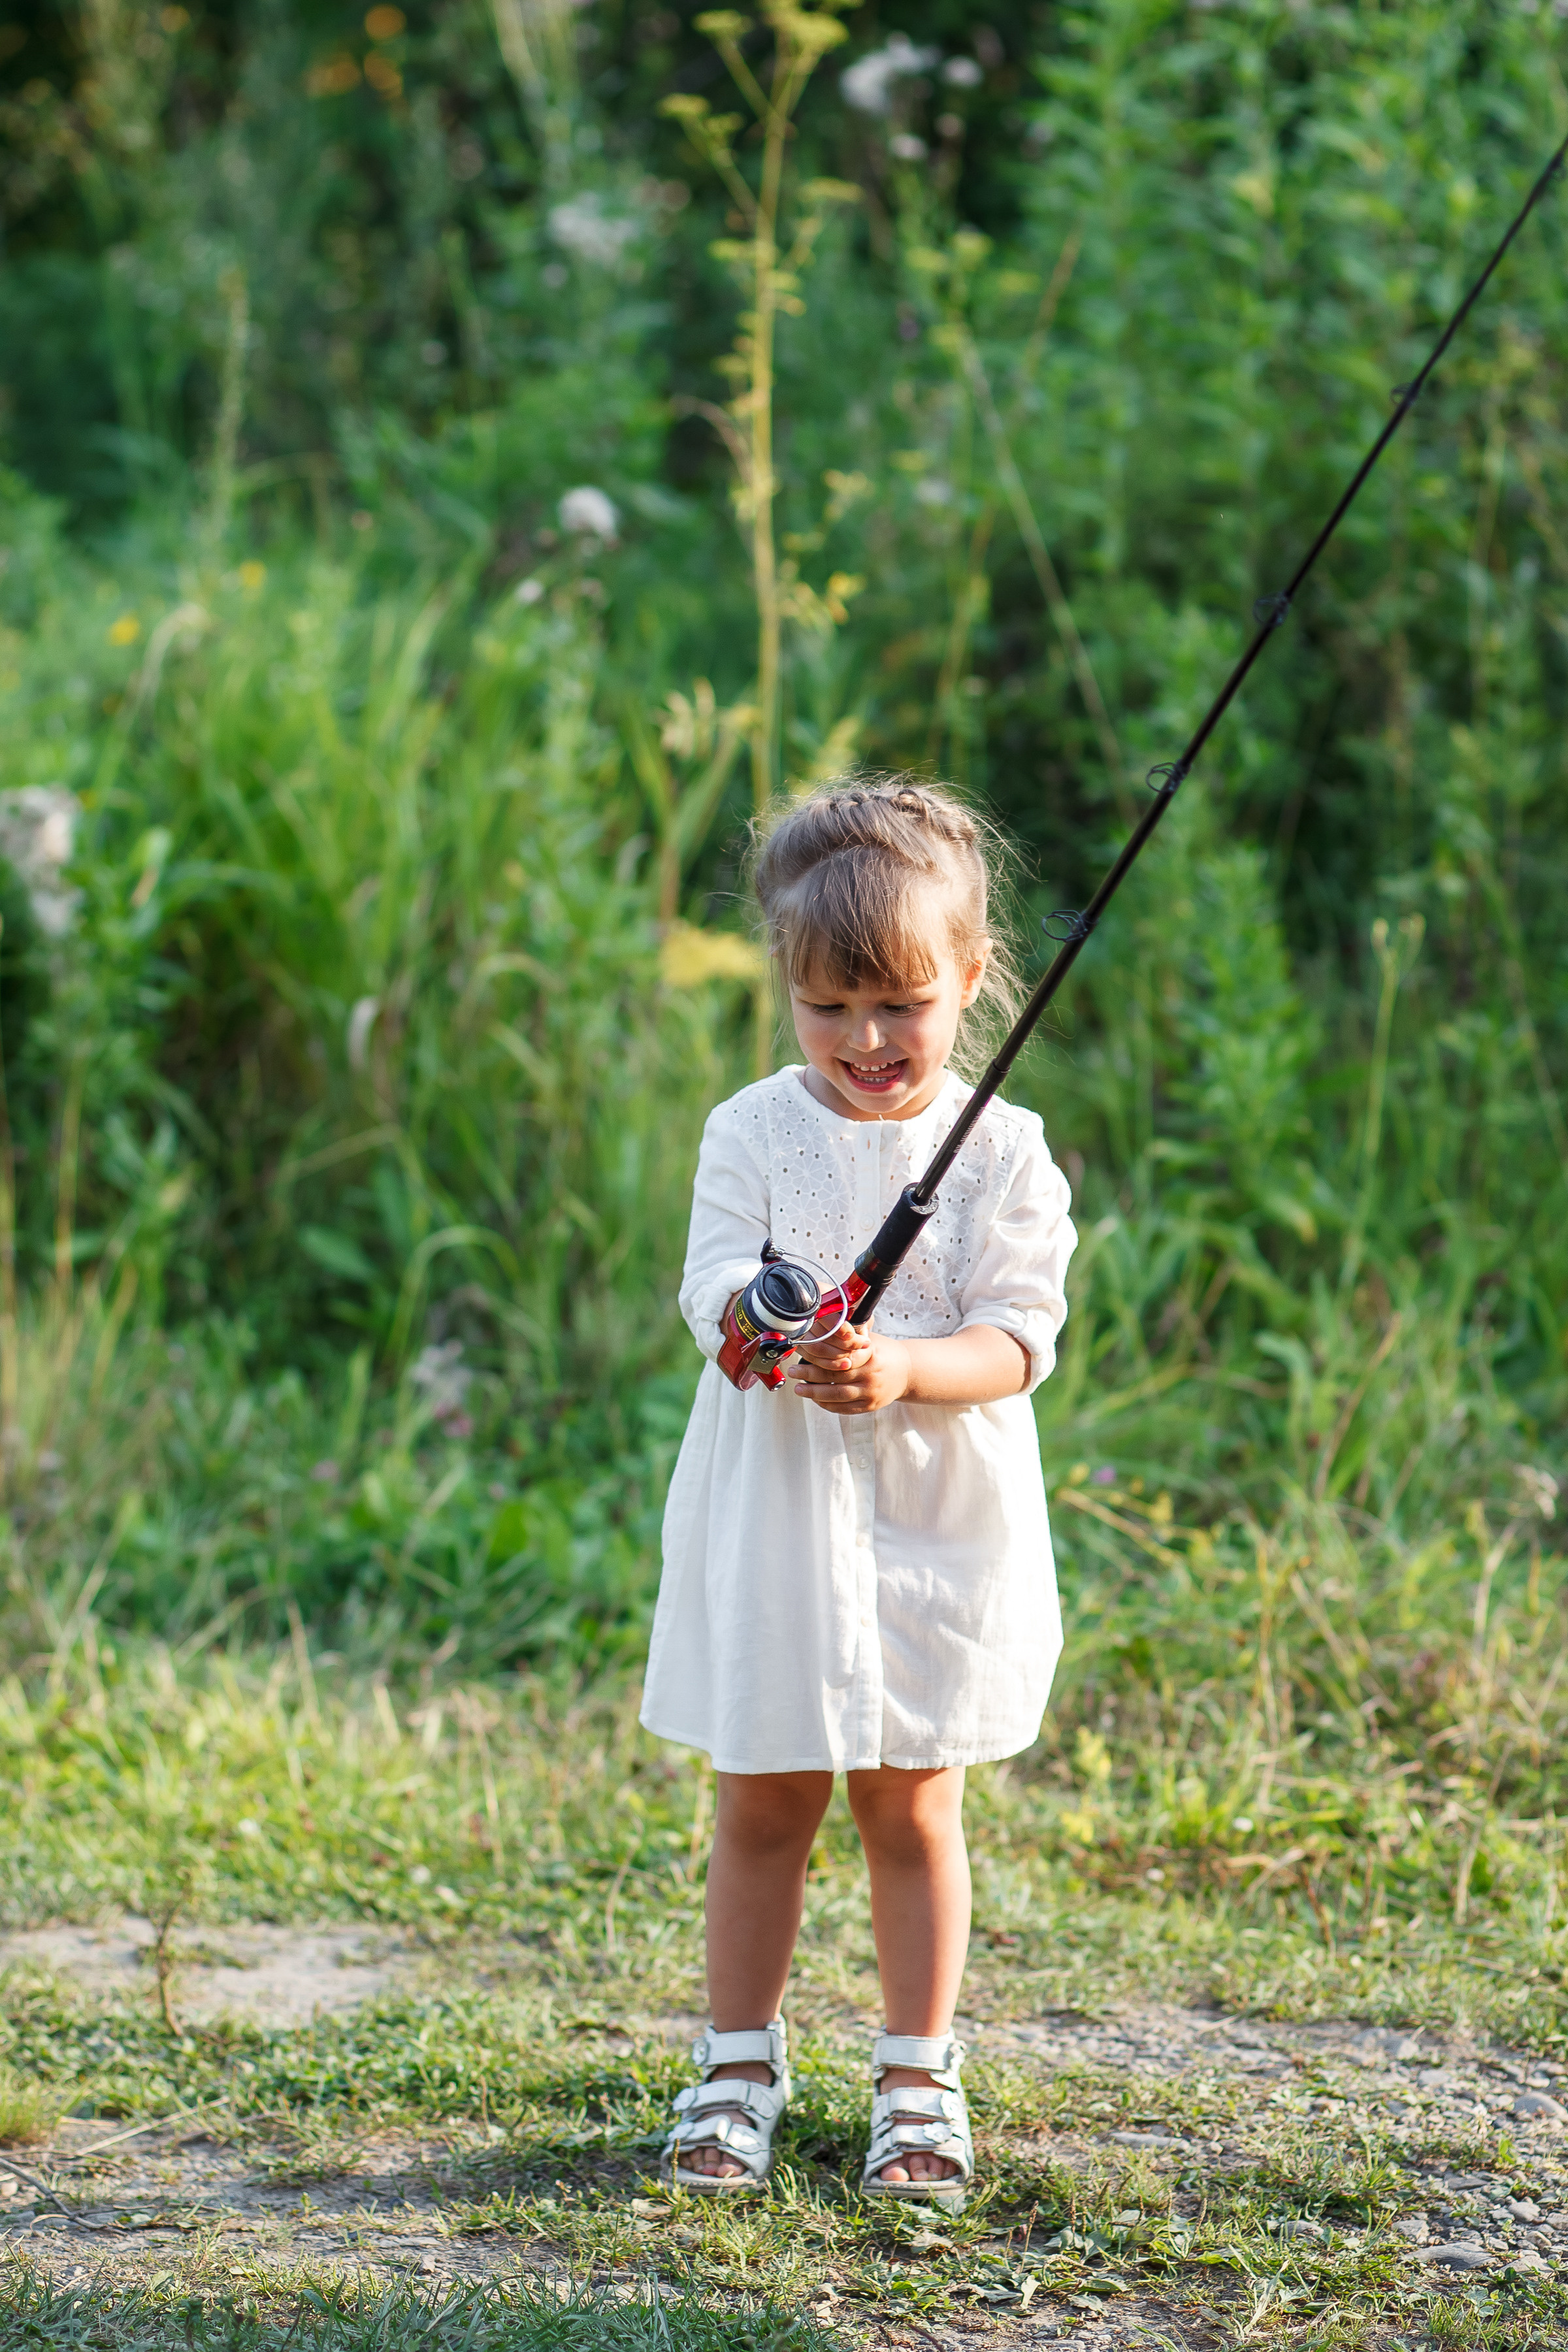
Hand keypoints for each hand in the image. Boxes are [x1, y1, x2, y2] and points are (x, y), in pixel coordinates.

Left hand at [791, 1322, 910, 1413]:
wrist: (908, 1372)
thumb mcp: (870, 1339)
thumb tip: (824, 1323)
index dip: (818, 1357)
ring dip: (815, 1393)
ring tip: (799, 1389)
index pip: (840, 1357)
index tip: (802, 1352)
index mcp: (870, 1355)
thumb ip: (850, 1337)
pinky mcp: (870, 1406)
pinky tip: (816, 1399)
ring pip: (838, 1396)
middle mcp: (871, 1375)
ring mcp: (871, 1392)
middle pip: (835, 1377)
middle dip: (810, 1375)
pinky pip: (845, 1408)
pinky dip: (828, 1405)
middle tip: (793, 1371)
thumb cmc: (884, 1352)